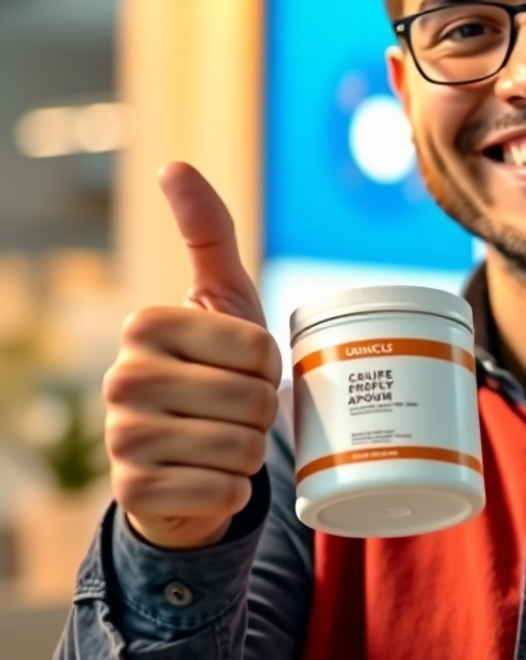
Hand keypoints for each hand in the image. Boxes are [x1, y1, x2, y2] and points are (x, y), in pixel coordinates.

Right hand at [103, 162, 281, 548]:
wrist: (188, 454)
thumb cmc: (215, 366)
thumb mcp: (221, 296)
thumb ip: (208, 230)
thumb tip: (173, 164)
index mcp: (145, 324)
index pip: (257, 348)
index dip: (270, 364)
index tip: (245, 367)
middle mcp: (122, 378)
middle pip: (252, 399)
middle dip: (264, 411)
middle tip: (239, 410)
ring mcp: (121, 439)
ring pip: (240, 448)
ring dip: (251, 450)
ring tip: (225, 441)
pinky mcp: (133, 494)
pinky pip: (221, 492)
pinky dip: (233, 489)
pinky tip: (211, 478)